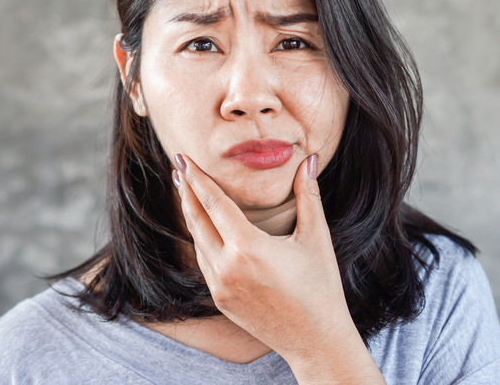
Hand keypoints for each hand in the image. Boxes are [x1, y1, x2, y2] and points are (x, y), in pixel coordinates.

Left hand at [172, 154, 385, 383]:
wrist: (316, 339)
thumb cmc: (320, 287)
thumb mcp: (316, 238)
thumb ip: (308, 195)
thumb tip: (308, 159)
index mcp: (248, 247)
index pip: (214, 203)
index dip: (197, 178)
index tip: (183, 159)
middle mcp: (227, 267)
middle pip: (197, 220)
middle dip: (186, 192)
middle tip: (179, 169)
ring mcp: (220, 286)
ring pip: (198, 242)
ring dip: (191, 216)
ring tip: (188, 194)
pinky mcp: (221, 300)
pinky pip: (204, 263)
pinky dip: (201, 241)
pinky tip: (203, 229)